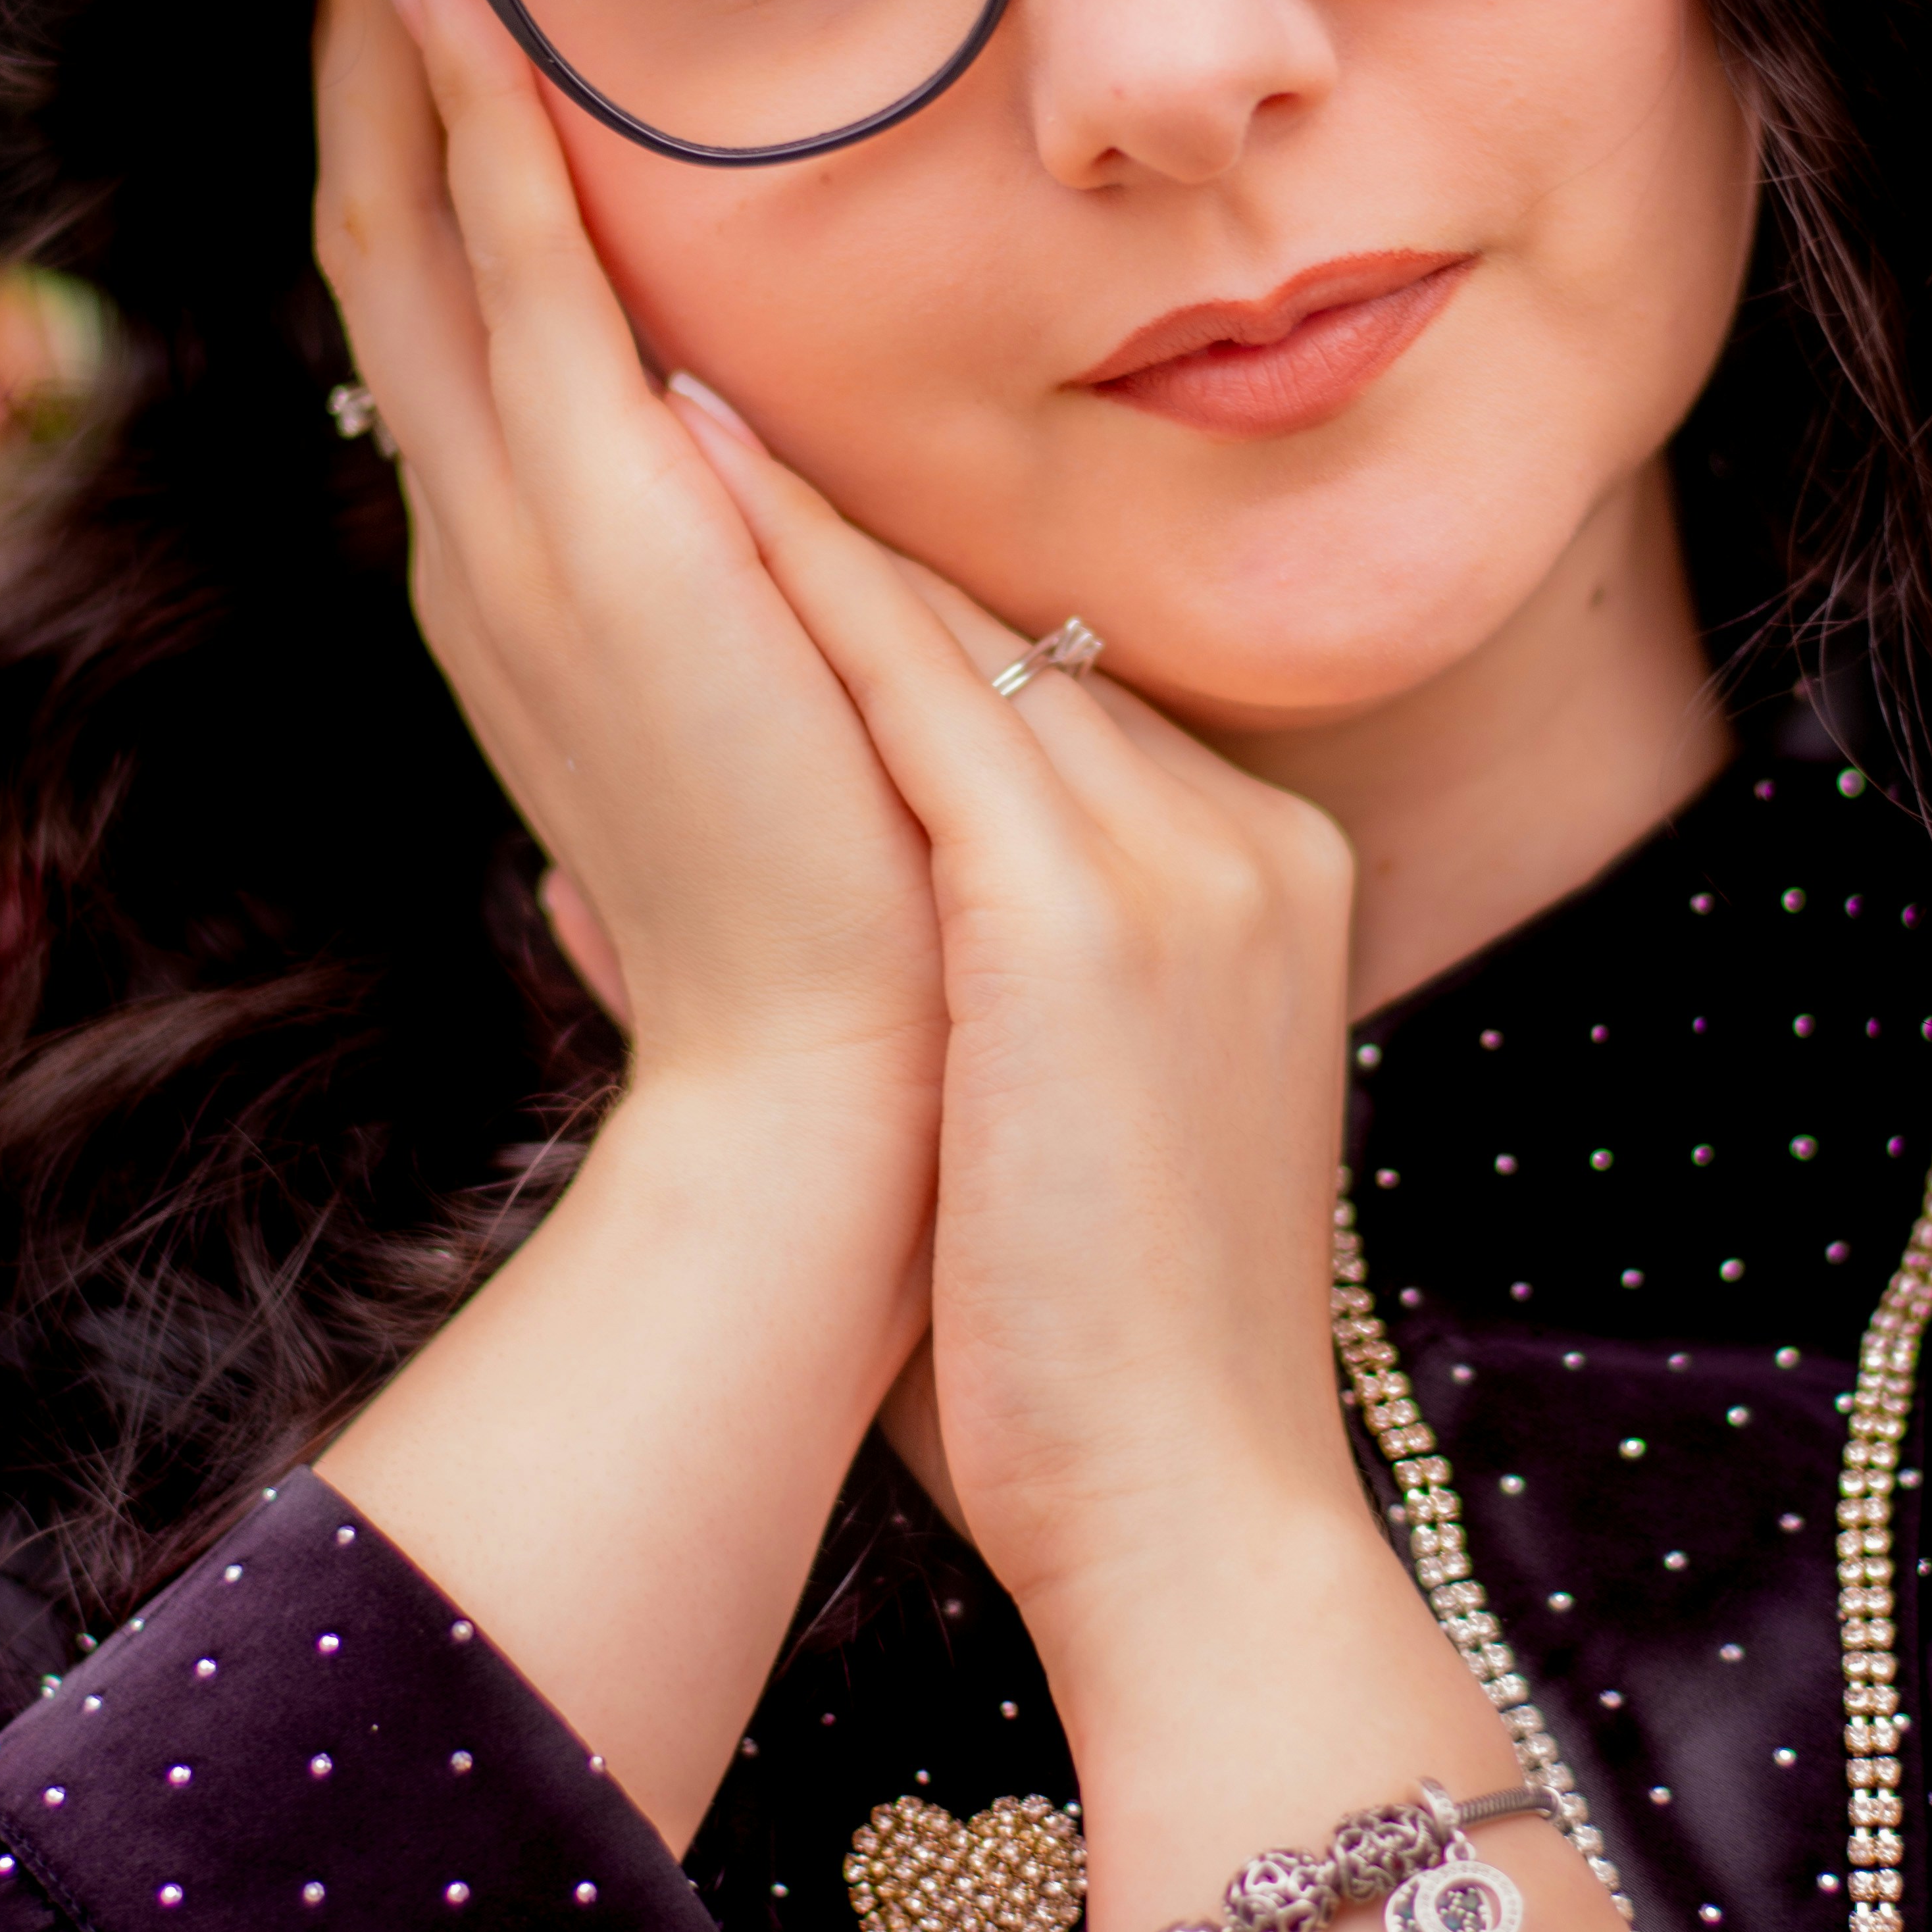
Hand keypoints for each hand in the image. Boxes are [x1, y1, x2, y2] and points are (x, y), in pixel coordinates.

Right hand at [310, 0, 947, 1128]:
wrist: (841, 1088)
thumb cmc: (843, 926)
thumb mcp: (775, 736)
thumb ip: (749, 639)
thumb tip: (769, 595)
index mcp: (536, 589)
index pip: (454, 330)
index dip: (420, 161)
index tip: (429, 13)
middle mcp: (493, 544)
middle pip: (390, 249)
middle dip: (365, 57)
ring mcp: (526, 535)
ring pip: (416, 232)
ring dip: (389, 42)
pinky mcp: (602, 531)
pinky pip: (514, 274)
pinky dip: (469, 121)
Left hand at [654, 387, 1367, 1661]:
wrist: (1196, 1520)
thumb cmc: (1082, 1369)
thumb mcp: (1051, 1139)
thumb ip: (947, 1005)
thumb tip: (714, 913)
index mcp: (1261, 887)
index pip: (1060, 708)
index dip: (900, 623)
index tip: (773, 537)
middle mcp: (1249, 839)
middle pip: (1019, 648)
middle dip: (847, 551)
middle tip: (694, 420)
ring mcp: (1187, 862)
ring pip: (964, 643)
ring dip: (807, 531)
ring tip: (670, 411)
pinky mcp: (1087, 910)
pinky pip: (922, 698)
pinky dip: (804, 590)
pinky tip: (700, 497)